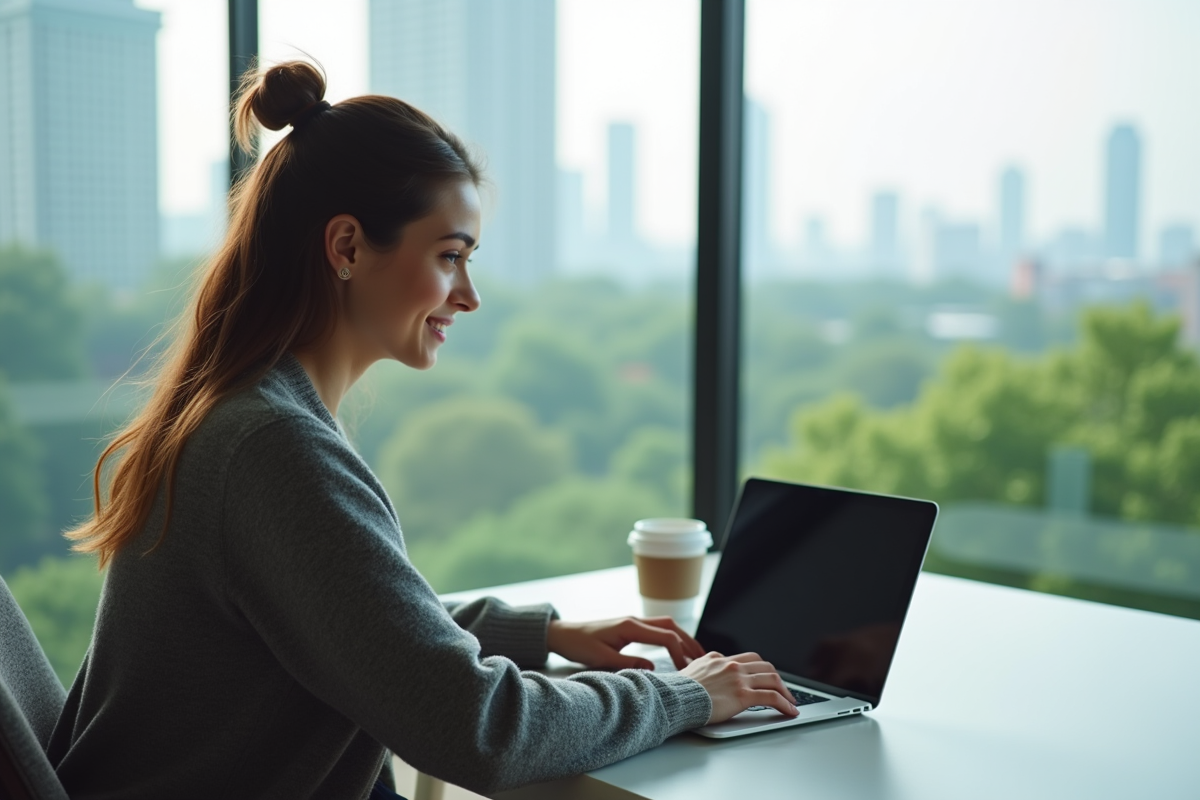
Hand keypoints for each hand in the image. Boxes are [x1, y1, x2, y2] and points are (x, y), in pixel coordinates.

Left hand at [547, 616, 705, 670]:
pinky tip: (674, 649)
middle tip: (702, 658)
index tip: (686, 670)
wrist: (563, 634)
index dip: (679, 653)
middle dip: (688, 641)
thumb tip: (653, 670)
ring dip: (681, 638)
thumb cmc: (580, 645)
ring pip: (665, 625)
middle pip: (671, 626)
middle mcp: (635, 621)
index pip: (665, 636)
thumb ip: (628, 664)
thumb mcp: (602, 659)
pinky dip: (670, 637)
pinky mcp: (629, 627)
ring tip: (694, 654)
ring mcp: (633, 622)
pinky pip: (656, 629)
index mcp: (630, 627)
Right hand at [680, 652, 798, 723]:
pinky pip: (772, 697)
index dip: (759, 669)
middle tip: (782, 690)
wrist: (674, 699)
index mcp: (717, 659)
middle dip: (776, 678)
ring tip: (790, 702)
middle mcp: (731, 665)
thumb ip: (701, 670)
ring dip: (785, 691)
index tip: (765, 678)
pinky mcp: (743, 695)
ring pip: (772, 679)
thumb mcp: (689, 672)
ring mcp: (738, 678)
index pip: (746, 659)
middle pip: (763, 666)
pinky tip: (789, 711)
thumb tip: (701, 674)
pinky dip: (785, 704)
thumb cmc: (676, 691)